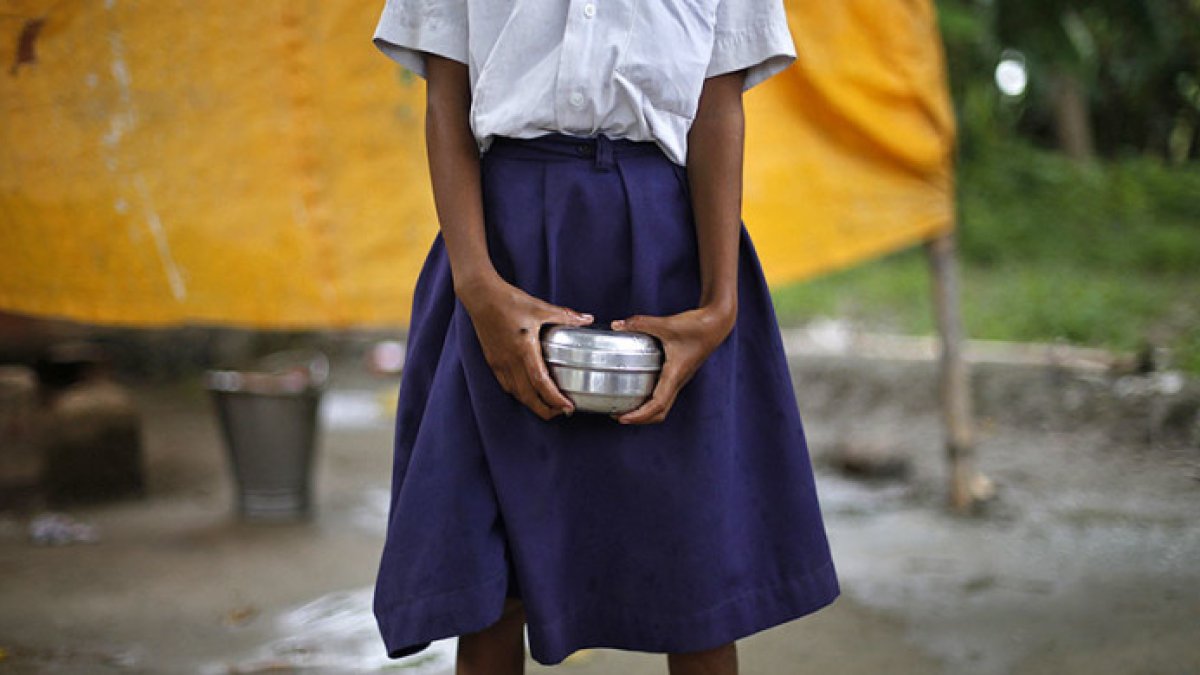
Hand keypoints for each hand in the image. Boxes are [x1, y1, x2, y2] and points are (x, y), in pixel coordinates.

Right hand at [457, 275, 593, 419]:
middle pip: (528, 397)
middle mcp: (510, 361)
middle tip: (562, 412)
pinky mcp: (492, 361)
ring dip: (533, 404)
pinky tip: (528, 392)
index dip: (555, 399)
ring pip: (517, 394)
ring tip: (548, 406)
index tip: (568, 407)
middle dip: (546, 410)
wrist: (481, 296)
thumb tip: (587, 319)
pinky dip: (519, 394)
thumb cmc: (509, 301)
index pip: (541, 383)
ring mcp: (499, 363)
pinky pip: (506, 385)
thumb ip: (565, 316)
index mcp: (524, 349)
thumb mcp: (540, 307)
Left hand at [609, 303, 735, 424]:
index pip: (658, 404)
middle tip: (619, 415)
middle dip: (640, 419)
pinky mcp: (679, 373)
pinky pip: (664, 393)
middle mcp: (678, 380)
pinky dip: (650, 400)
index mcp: (675, 374)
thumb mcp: (666, 324)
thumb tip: (615, 325)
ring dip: (645, 411)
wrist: (717, 323)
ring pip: (663, 405)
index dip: (640, 415)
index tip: (623, 419)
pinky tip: (637, 389)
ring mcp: (679, 378)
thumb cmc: (697, 326)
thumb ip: (640, 324)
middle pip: (660, 412)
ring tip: (625, 407)